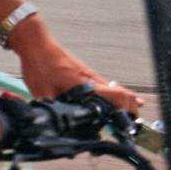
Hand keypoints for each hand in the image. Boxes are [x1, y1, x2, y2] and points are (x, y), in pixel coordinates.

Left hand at [12, 18, 140, 117]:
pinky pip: (104, 85)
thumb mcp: (43, 93)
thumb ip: (54, 109)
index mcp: (85, 85)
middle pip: (120, 93)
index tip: (131, 120)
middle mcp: (92, 79)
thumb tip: (56, 125)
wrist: (37, 43)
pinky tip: (113, 100)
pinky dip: (113, 94)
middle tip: (133, 122)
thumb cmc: (40, 65)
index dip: (126, 108)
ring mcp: (90, 74)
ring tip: (130, 113)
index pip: (116, 95)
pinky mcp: (84, 73)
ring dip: (123, 100)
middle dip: (129, 107)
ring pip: (113, 89)